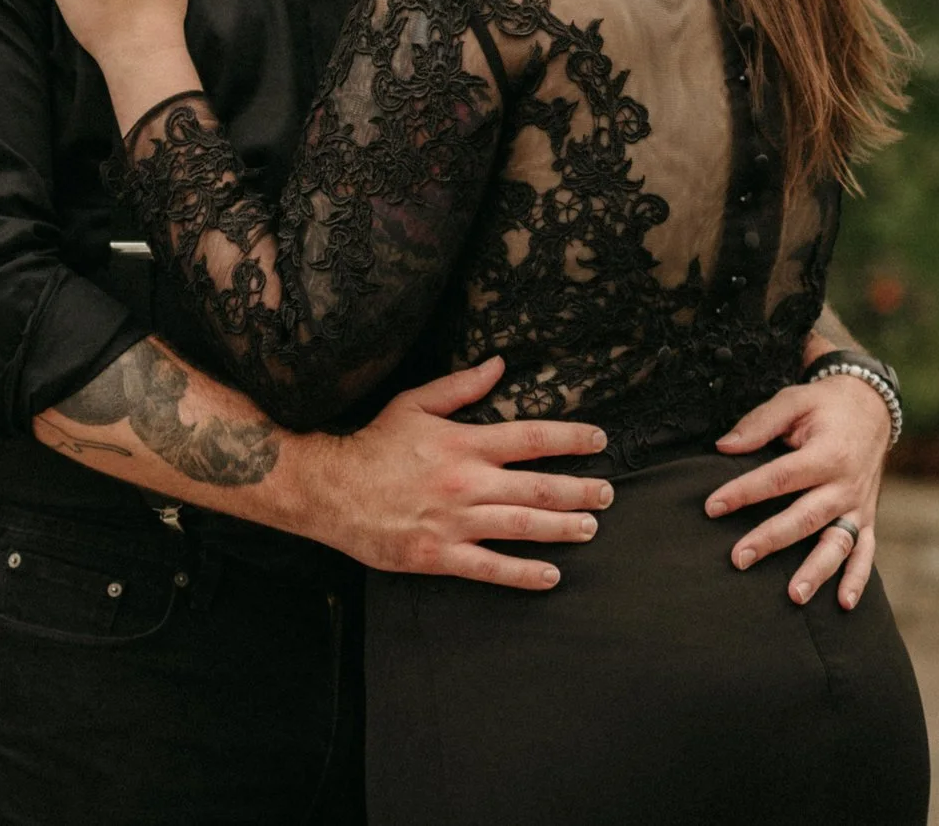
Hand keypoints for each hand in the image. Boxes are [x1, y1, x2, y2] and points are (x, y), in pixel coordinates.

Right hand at [288, 357, 612, 591]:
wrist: (330, 489)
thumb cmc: (374, 445)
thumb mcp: (414, 403)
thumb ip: (461, 387)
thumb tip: (498, 364)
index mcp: (464, 443)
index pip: (531, 438)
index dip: (571, 439)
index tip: (598, 441)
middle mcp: (467, 483)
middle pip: (538, 486)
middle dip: (579, 490)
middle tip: (608, 493)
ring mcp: (455, 522)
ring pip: (522, 526)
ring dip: (562, 527)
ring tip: (591, 528)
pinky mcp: (439, 555)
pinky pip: (490, 568)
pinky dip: (523, 573)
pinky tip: (551, 575)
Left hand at [702, 374, 891, 607]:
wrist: (873, 406)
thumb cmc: (825, 405)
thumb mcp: (794, 400)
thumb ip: (759, 423)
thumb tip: (723, 447)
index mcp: (827, 454)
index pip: (779, 477)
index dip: (744, 491)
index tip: (712, 506)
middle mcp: (846, 484)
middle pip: (805, 517)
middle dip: (771, 540)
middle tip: (738, 559)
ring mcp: (859, 505)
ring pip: (837, 543)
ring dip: (816, 571)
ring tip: (793, 596)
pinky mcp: (868, 517)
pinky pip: (866, 552)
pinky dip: (858, 579)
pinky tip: (844, 604)